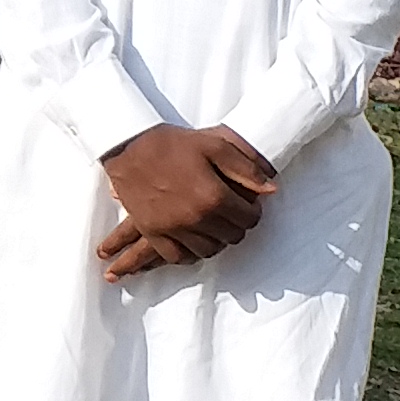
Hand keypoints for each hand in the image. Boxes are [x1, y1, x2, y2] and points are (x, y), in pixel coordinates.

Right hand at [95, 124, 275, 278]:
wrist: (128, 146)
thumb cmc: (173, 143)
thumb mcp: (215, 145)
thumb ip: (246, 168)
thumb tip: (271, 190)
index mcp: (214, 196)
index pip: (249, 219)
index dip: (252, 211)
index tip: (246, 204)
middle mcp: (195, 218)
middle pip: (231, 237)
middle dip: (236, 225)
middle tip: (231, 213)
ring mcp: (172, 228)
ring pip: (208, 250)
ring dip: (215, 240)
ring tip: (213, 226)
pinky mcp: (153, 232)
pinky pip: (177, 257)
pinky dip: (189, 253)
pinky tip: (193, 241)